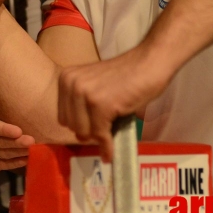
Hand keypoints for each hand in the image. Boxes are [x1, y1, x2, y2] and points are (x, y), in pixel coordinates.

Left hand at [57, 45, 172, 160]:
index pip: (63, 117)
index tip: (94, 124)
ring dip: (99, 136)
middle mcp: (71, 84)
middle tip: (106, 126)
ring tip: (112, 128)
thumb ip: (83, 108)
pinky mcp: (101, 105)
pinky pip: (100, 134)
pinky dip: (107, 145)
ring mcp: (85, 94)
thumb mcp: (95, 87)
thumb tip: (79, 137)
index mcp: (66, 78)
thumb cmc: (126, 76)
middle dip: (89, 130)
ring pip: (83, 132)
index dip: (80, 123)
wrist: (149, 63)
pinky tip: (112, 149)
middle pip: (71, 126)